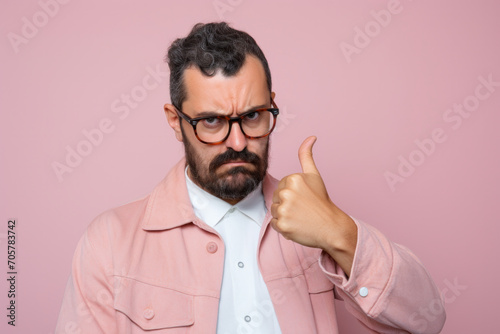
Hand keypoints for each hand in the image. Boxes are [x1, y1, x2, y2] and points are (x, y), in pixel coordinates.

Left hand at [270, 136, 356, 274]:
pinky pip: (274, 224)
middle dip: (287, 204)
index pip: (280, 186)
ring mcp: (284, 210)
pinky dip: (284, 227)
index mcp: (293, 179)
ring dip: (284, 216)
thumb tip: (311, 137)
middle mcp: (286, 193)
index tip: (304, 198)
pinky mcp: (282, 225)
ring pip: (274, 211)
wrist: (331, 227)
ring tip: (300, 217)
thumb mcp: (314, 175)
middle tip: (303, 209)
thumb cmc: (321, 201)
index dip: (291, 194)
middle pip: (275, 199)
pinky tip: (297, 225)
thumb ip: (306, 155)